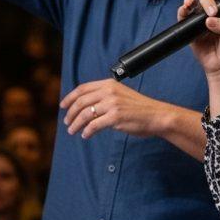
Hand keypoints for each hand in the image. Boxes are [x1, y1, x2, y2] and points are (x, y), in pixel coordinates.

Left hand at [61, 79, 175, 138]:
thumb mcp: (122, 95)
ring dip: (75, 124)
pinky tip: (86, 135)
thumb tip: (87, 106)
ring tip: (73, 131)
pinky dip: (87, 131)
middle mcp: (109, 92)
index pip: (83, 88)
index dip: (70, 97)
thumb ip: (106, 96)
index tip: (63, 106)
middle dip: (70, 113)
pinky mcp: (115, 117)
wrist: (156, 115)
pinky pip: (94, 125)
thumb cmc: (140, 108)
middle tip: (67, 122)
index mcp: (109, 84)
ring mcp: (112, 104)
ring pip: (85, 114)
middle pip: (80, 101)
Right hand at [177, 0, 219, 77]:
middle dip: (207, 1)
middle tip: (211, 13)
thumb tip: (210, 20)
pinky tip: (184, 10)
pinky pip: (183, 18)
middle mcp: (212, 13)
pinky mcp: (190, 30)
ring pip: (193, 5)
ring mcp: (200, 21)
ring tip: (190, 4)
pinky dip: (182, 12)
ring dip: (191, 2)